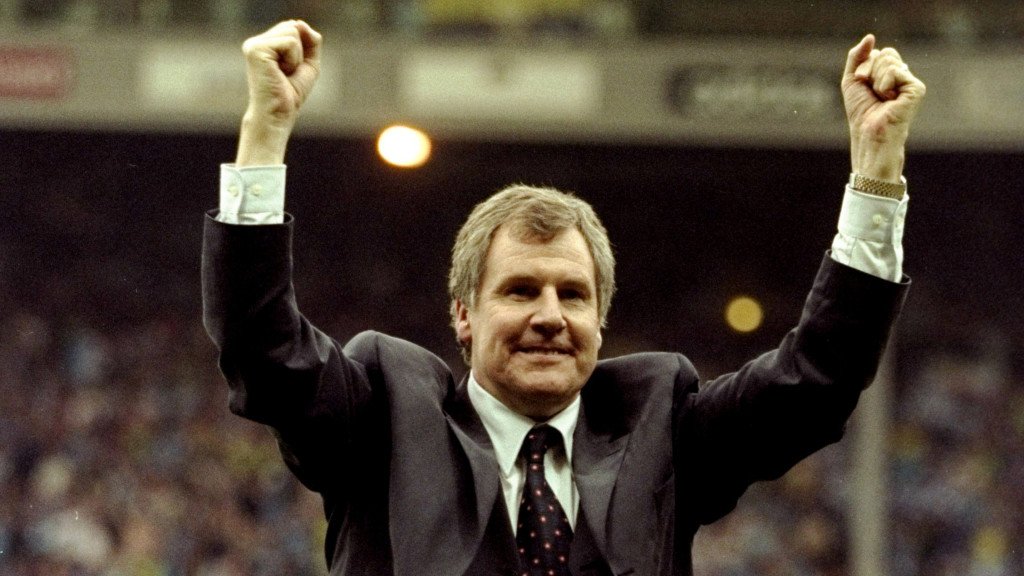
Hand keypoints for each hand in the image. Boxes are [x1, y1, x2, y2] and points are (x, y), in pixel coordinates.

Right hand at [236, 20, 322, 165]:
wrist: (278, 115)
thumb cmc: (291, 94)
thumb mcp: (308, 63)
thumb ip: (310, 41)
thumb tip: (300, 23)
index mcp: (265, 44)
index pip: (294, 28)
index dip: (302, 50)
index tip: (291, 71)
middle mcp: (256, 42)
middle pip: (293, 27)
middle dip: (300, 53)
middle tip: (287, 73)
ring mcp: (254, 44)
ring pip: (292, 31)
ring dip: (297, 57)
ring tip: (283, 73)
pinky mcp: (256, 49)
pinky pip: (290, 42)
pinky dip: (293, 60)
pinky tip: (281, 73)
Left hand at [841, 34, 925, 181]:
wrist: (867, 133)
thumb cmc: (860, 112)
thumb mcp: (852, 79)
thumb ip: (857, 56)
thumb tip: (871, 37)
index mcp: (889, 73)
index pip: (879, 53)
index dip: (864, 67)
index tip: (863, 85)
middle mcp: (903, 76)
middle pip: (885, 53)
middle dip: (869, 71)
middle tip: (871, 92)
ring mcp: (910, 82)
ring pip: (889, 60)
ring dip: (876, 80)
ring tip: (881, 99)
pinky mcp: (917, 89)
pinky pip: (895, 71)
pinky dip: (884, 85)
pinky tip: (889, 100)